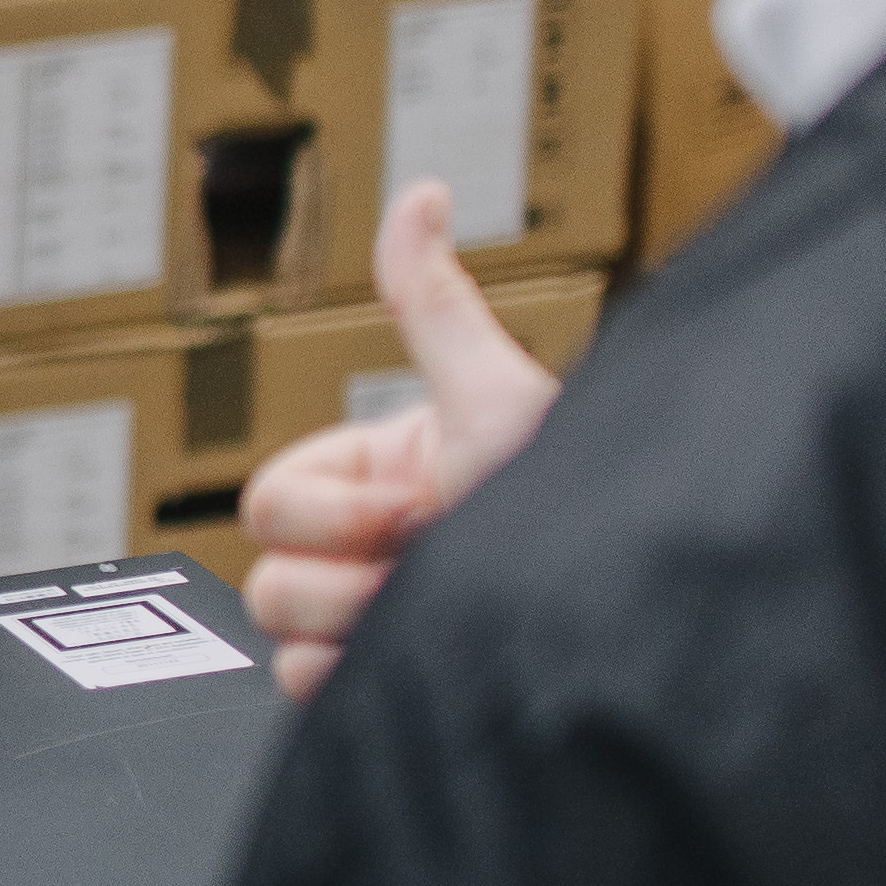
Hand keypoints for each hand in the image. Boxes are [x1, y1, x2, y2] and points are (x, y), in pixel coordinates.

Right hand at [228, 181, 562, 697]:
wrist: (621, 609)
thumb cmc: (569, 501)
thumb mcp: (495, 396)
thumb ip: (434, 305)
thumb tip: (422, 192)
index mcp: (377, 479)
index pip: (270, 502)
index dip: (333, 513)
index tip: (418, 505)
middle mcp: (368, 554)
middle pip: (265, 574)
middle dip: (347, 577)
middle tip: (432, 565)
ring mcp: (369, 625)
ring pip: (282, 637)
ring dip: (358, 629)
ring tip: (441, 615)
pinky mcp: (378, 687)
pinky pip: (303, 692)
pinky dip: (352, 679)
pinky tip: (425, 657)